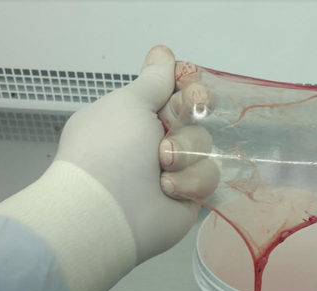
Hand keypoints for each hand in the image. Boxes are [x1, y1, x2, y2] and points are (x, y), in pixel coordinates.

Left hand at [56, 46, 217, 263]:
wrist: (107, 211)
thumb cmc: (110, 149)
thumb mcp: (129, 102)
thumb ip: (155, 79)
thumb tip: (163, 52)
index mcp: (134, 115)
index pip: (175, 93)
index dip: (188, 89)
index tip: (189, 88)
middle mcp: (153, 141)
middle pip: (195, 116)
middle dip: (190, 117)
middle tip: (180, 120)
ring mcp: (173, 170)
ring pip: (205, 145)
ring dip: (185, 152)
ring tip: (161, 166)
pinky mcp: (189, 196)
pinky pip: (208, 176)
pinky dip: (189, 180)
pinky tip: (166, 189)